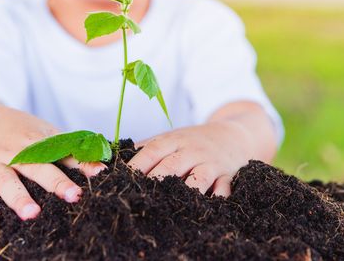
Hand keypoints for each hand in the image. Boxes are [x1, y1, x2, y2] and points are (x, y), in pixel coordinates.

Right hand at [0, 97, 106, 219]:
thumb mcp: (45, 135)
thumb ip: (71, 151)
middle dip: (56, 182)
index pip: (62, 153)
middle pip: (38, 167)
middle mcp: (17, 151)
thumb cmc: (20, 131)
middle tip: (73, 196)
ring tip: (32, 213)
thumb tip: (101, 168)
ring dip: (19, 196)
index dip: (80, 164)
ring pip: (6, 179)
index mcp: (37, 141)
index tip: (98, 174)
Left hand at [128, 121, 259, 195]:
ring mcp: (210, 163)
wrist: (234, 135)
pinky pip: (223, 189)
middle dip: (155, 181)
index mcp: (174, 140)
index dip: (136, 164)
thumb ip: (146, 148)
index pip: (152, 150)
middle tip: (139, 197)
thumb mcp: (171, 138)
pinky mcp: (227, 176)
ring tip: (169, 205)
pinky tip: (206, 208)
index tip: (120, 179)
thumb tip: (109, 161)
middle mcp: (192, 151)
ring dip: (185, 191)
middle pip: (171, 166)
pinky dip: (217, 198)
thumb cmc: (193, 141)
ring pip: (197, 179)